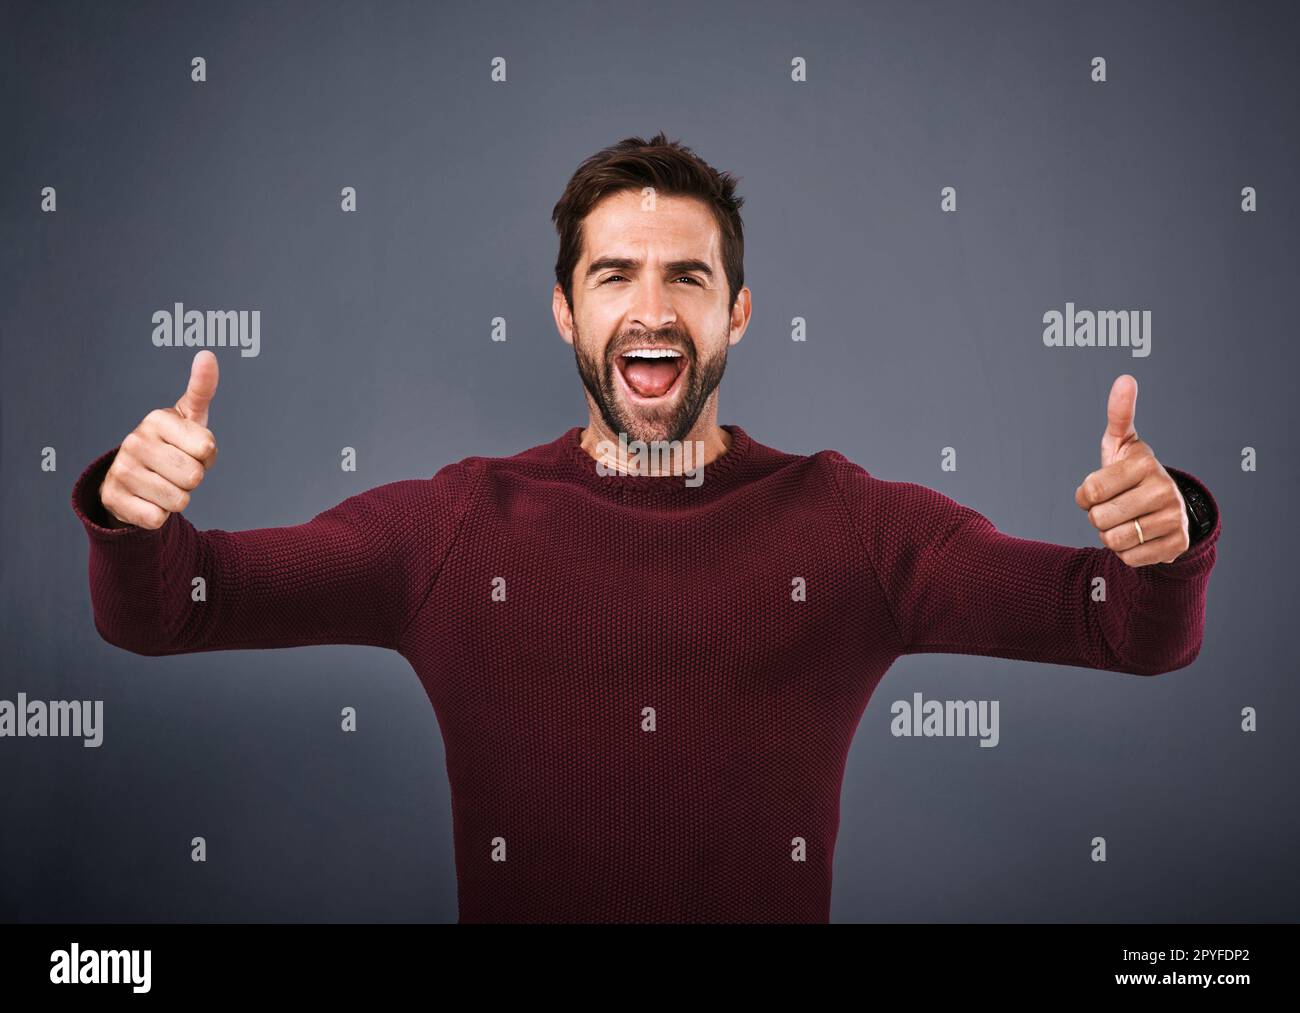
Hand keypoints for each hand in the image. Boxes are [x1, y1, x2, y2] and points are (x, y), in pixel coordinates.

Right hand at [98, 350, 219, 529]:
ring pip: (179, 501)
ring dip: (178, 499)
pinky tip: (148, 501)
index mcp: (157, 419)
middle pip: (194, 476)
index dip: (207, 456)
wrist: (134, 481)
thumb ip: (202, 388)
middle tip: (176, 470)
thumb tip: (207, 355)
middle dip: (193, 479)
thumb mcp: (190, 417)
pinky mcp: (114, 499)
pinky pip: (158, 519)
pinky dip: (160, 516)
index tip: (191, 450)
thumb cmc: (173, 445)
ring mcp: (122, 470)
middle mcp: (135, 441)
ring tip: (163, 484)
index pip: (207, 448)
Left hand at [1074, 374, 1189, 566]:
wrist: (1167, 508)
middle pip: (1098, 519)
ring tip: (1126, 521)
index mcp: (1144, 463)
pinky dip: (1127, 553)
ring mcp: (1174, 517)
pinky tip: (1139, 537)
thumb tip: (1126, 379)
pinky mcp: (1177, 544)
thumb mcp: (1121, 444)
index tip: (1099, 490)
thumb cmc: (1131, 474)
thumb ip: (1119, 414)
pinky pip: (1129, 558)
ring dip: (1110, 536)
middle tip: (1115, 507)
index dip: (1085, 497)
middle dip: (1098, 517)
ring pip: (1112, 541)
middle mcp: (1163, 489)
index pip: (1089, 492)